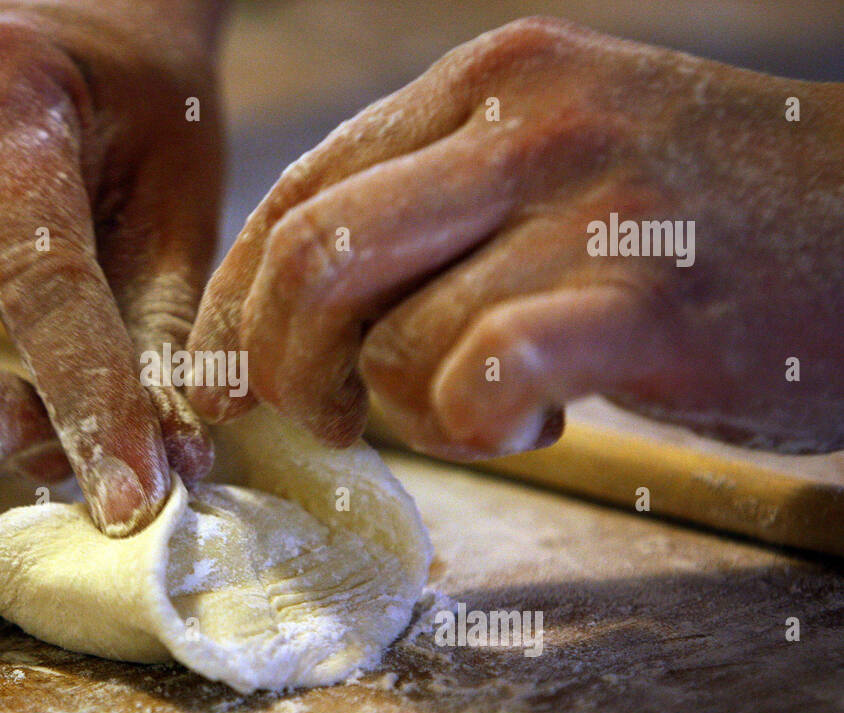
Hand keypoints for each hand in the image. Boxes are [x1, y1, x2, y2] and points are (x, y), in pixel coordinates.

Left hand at [189, 17, 843, 457]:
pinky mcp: (648, 299)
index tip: (225, 379)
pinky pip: (487, 372)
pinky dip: (478, 422)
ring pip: (398, 340)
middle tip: (324, 422)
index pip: (297, 194)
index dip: (236, 304)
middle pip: (313, 259)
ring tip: (493, 403)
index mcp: (484, 82)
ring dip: (415, 410)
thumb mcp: (549, 164)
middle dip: (281, 367)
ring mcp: (589, 204)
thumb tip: (288, 309)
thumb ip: (428, 211)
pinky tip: (532, 419)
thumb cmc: (696, 214)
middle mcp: (525, 123)